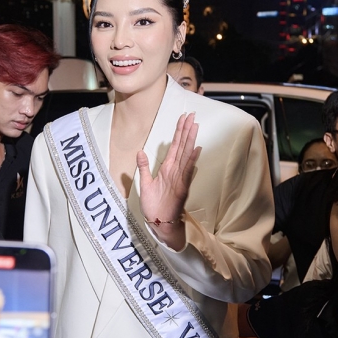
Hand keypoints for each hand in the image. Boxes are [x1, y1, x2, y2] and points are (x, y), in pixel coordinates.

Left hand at [137, 112, 200, 245]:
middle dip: (186, 131)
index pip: (174, 146)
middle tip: (192, 115)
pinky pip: (187, 172)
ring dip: (191, 141)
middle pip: (182, 146)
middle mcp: (175, 171)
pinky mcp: (182, 187)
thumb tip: (140, 151)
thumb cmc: (154, 206)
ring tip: (195, 126)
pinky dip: (192, 160)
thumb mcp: (145, 184)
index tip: (183, 119)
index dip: (178, 132)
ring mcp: (180, 178)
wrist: (159, 222)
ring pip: (186, 155)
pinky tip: (196, 149)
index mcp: (167, 169)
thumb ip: (143, 168)